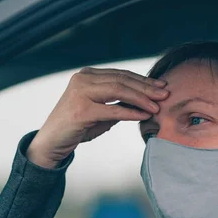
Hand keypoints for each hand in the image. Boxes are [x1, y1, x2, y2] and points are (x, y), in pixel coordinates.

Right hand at [28, 67, 168, 167]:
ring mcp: (80, 93)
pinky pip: (112, 110)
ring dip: (141, 98)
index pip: (121, 74)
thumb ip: (118, 103)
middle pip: (122, 80)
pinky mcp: (81, 111)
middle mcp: (82, 79)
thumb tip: (146, 100)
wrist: (51, 143)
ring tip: (157, 106)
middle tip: (165, 94)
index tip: (161, 86)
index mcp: (87, 75)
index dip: (143, 80)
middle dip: (146, 87)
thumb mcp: (100, 112)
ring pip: (118, 90)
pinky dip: (130, 112)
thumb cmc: (77, 127)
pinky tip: (144, 115)